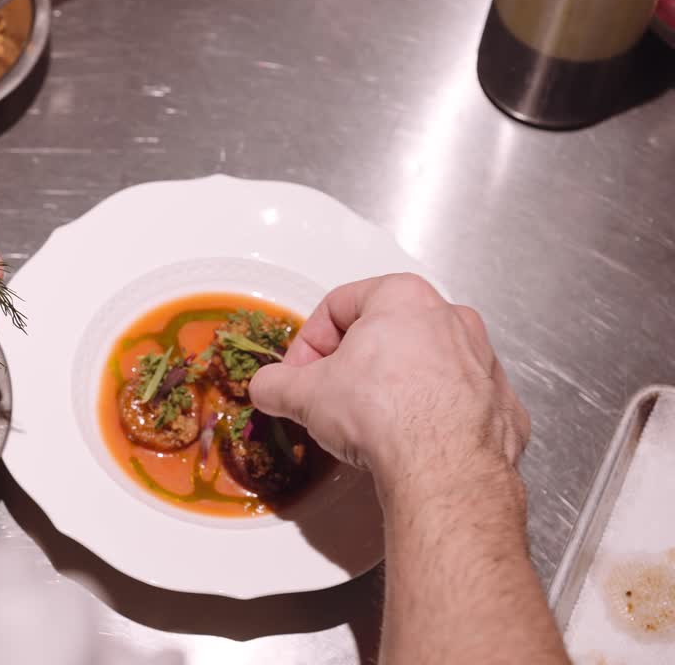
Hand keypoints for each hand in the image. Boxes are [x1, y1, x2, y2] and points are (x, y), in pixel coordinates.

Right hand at [248, 274, 528, 489]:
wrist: (444, 471)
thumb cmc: (385, 415)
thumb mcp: (303, 396)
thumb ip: (275, 384)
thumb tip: (266, 387)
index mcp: (403, 298)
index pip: (338, 305)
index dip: (308, 342)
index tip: (299, 374)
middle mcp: (451, 319)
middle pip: (385, 332)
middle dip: (353, 364)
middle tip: (331, 397)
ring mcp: (483, 361)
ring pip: (424, 364)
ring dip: (394, 387)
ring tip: (369, 424)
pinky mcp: (501, 404)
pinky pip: (457, 400)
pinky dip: (433, 415)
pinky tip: (410, 441)